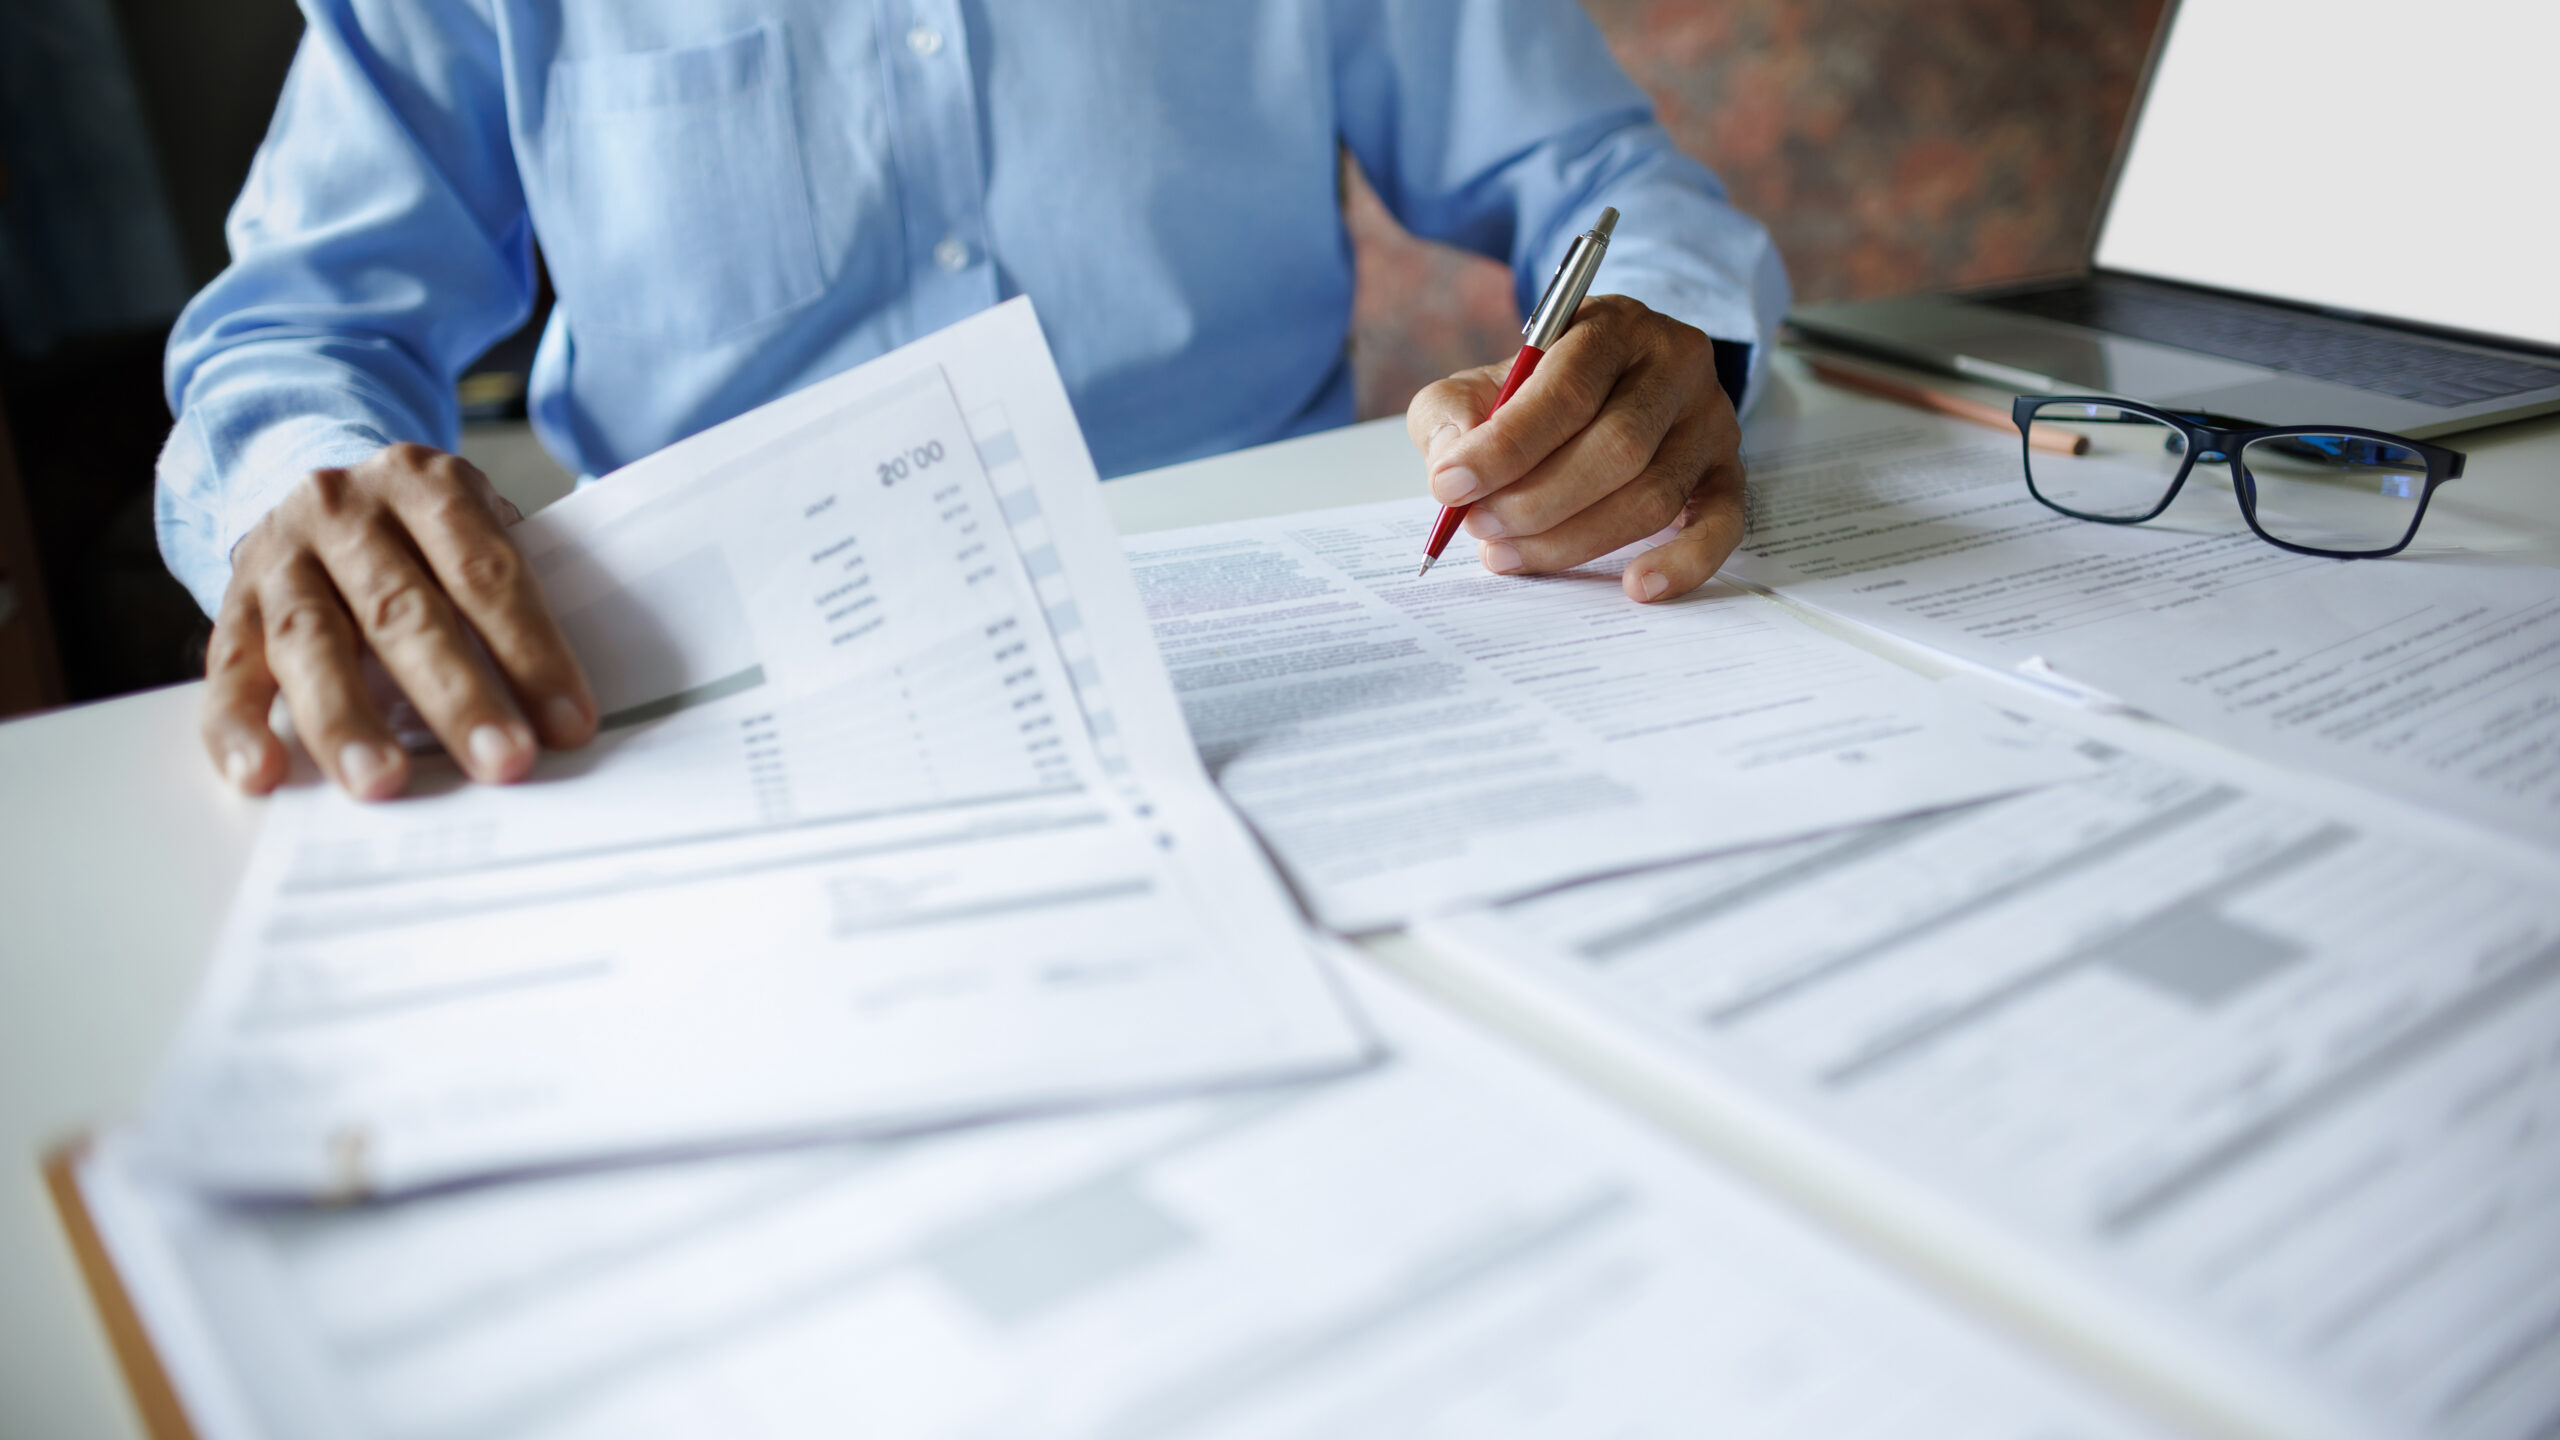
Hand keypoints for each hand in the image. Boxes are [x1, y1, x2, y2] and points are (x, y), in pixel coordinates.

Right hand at [202, 443, 596, 799]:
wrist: (312, 490)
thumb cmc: (422, 536)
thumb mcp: (470, 529)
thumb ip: (505, 596)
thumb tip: (558, 709)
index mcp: (426, 483)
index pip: (486, 572)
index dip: (532, 651)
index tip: (569, 725)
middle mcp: (344, 510)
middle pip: (403, 609)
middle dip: (457, 695)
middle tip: (502, 761)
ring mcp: (279, 555)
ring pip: (313, 640)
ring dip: (348, 720)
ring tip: (381, 782)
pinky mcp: (231, 604)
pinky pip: (228, 669)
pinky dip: (238, 727)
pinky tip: (259, 775)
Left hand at [1406, 295, 1743, 602]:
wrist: (1612, 386)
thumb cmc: (1538, 393)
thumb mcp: (1480, 383)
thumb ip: (1451, 415)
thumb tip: (1452, 465)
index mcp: (1612, 326)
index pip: (1566, 389)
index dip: (1506, 446)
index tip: (1451, 486)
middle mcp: (1675, 365)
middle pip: (1617, 447)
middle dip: (1536, 502)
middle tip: (1482, 528)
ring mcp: (1711, 421)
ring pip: (1654, 495)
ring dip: (1574, 539)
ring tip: (1509, 554)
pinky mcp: (1729, 472)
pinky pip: (1723, 526)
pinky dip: (1683, 563)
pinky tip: (1637, 586)